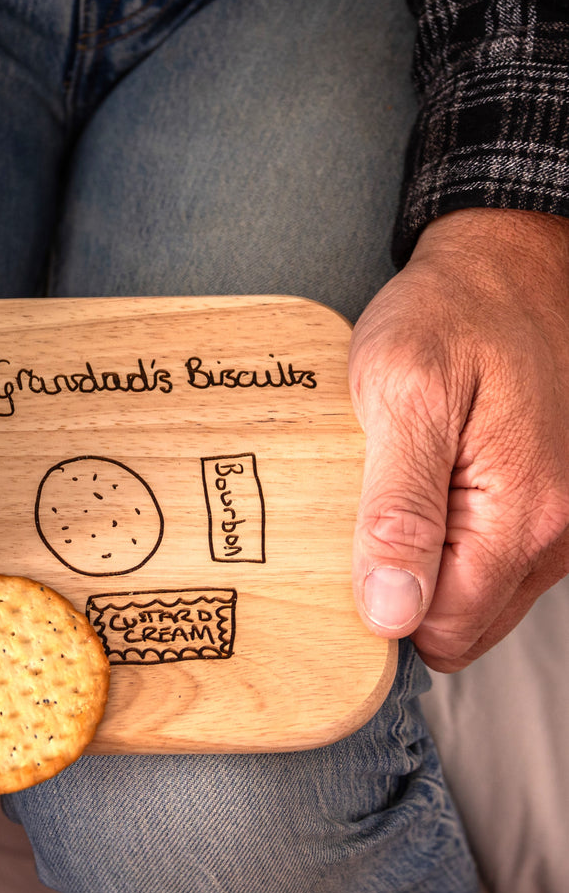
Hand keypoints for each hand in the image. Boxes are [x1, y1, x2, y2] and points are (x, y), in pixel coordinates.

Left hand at [350, 207, 568, 672]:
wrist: (506, 261)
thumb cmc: (451, 315)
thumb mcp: (402, 399)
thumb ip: (399, 513)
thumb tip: (391, 612)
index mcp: (525, 515)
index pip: (444, 631)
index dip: (385, 610)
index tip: (344, 560)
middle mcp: (558, 531)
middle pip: (462, 624)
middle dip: (405, 591)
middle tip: (363, 519)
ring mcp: (560, 520)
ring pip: (476, 595)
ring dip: (426, 562)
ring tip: (393, 493)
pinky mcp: (546, 503)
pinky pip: (490, 558)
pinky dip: (449, 539)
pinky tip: (422, 487)